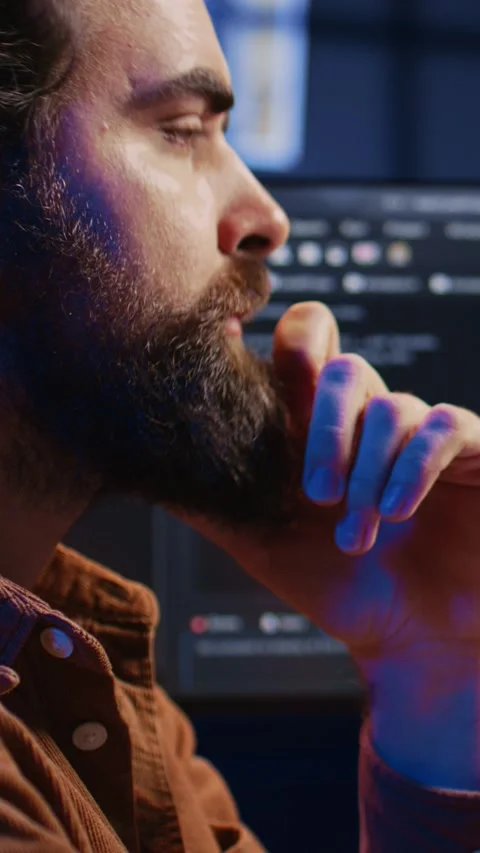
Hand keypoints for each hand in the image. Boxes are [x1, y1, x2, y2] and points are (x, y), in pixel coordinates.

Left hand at [186, 302, 479, 787]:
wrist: (418, 643)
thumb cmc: (342, 590)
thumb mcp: (264, 545)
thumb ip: (216, 502)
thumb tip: (155, 468)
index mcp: (319, 431)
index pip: (304, 352)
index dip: (286, 338)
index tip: (247, 343)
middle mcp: (369, 423)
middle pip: (343, 370)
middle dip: (324, 427)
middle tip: (315, 494)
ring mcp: (421, 434)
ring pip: (389, 408)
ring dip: (367, 474)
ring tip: (356, 536)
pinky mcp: (471, 449)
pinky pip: (443, 426)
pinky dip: (413, 466)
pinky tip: (395, 512)